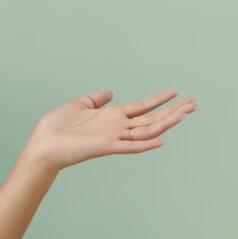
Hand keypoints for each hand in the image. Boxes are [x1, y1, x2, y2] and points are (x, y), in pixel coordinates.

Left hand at [23, 89, 197, 171]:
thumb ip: (96, 99)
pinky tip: (162, 140)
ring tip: (185, 113)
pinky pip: (130, 146)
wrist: (43, 144)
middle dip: (173, 111)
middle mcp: (117, 127)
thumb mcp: (79, 104)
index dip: (158, 100)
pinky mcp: (106, 147)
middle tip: (195, 103)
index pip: (141, 107)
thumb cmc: (57, 127)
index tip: (176, 93)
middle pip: (151, 119)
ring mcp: (114, 138)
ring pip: (147, 131)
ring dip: (167, 123)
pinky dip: (146, 144)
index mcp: (112, 117)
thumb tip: (111, 92)